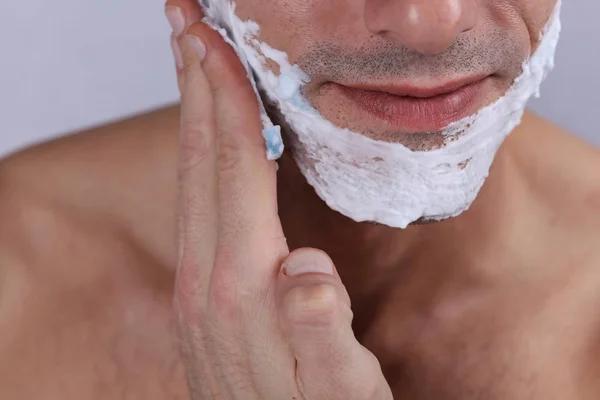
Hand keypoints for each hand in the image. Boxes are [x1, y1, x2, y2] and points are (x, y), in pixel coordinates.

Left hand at [165, 1, 392, 398]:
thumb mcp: (342, 392)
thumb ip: (322, 336)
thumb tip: (304, 271)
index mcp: (244, 289)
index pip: (232, 171)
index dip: (225, 100)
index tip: (213, 40)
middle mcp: (208, 281)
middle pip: (197, 162)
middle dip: (194, 86)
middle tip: (186, 24)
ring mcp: (198, 288)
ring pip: (190, 180)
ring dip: (193, 115)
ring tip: (196, 66)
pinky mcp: (204, 295)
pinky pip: (196, 207)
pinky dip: (201, 159)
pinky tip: (213, 146)